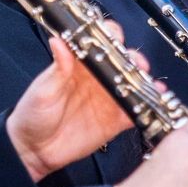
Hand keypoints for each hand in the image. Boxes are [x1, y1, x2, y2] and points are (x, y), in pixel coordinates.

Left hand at [7, 35, 135, 181]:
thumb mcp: (43, 90)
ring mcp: (108, 98)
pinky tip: (154, 98)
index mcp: (80, 65)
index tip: (114, 38)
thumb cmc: (33, 115)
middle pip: (123, 60)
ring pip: (133, 82)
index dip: (110, 36)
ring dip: (143, 78)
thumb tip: (59, 41)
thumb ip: (57, 67)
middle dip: (133, 57)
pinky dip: (148, 103)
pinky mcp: (115, 119)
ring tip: (145, 78)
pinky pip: (135, 109)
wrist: (34, 150)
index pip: (100, 42)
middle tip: (134, 62)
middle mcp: (97, 78)